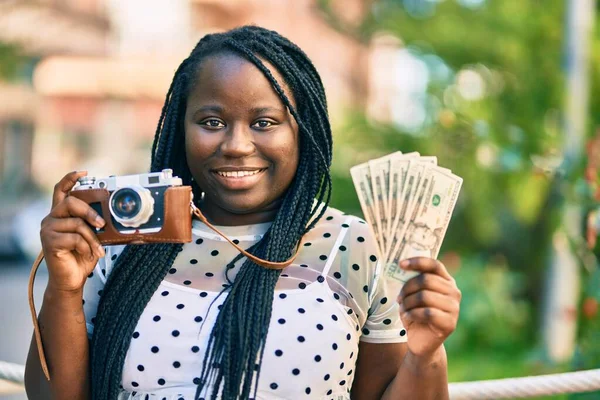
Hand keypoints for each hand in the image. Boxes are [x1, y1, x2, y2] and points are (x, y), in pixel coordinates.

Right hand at [40, 171, 105, 292]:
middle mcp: (51, 219)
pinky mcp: (49, 241)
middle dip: (90, 212)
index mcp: (61, 214)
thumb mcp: (92, 236)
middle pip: (71, 202)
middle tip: (101, 224)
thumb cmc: (82, 257)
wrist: (72, 279)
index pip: (61, 190)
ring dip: (92, 238)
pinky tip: (86, 254)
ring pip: (77, 223)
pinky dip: (86, 246)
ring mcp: (48, 229)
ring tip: (97, 249)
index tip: (83, 172)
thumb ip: (94, 224)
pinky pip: (75, 237)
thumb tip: (110, 216)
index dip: (70, 179)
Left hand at [396, 257, 460, 358]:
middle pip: (426, 280)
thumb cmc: (416, 314)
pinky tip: (408, 318)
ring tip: (403, 309)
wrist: (422, 341)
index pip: (434, 265)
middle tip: (399, 298)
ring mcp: (454, 308)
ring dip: (408, 302)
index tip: (401, 264)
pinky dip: (412, 314)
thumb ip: (413, 281)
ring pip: (425, 296)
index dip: (417, 262)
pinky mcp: (450, 323)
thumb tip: (402, 266)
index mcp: (446, 281)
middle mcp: (454, 292)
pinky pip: (427, 312)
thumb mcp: (413, 295)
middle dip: (407, 288)